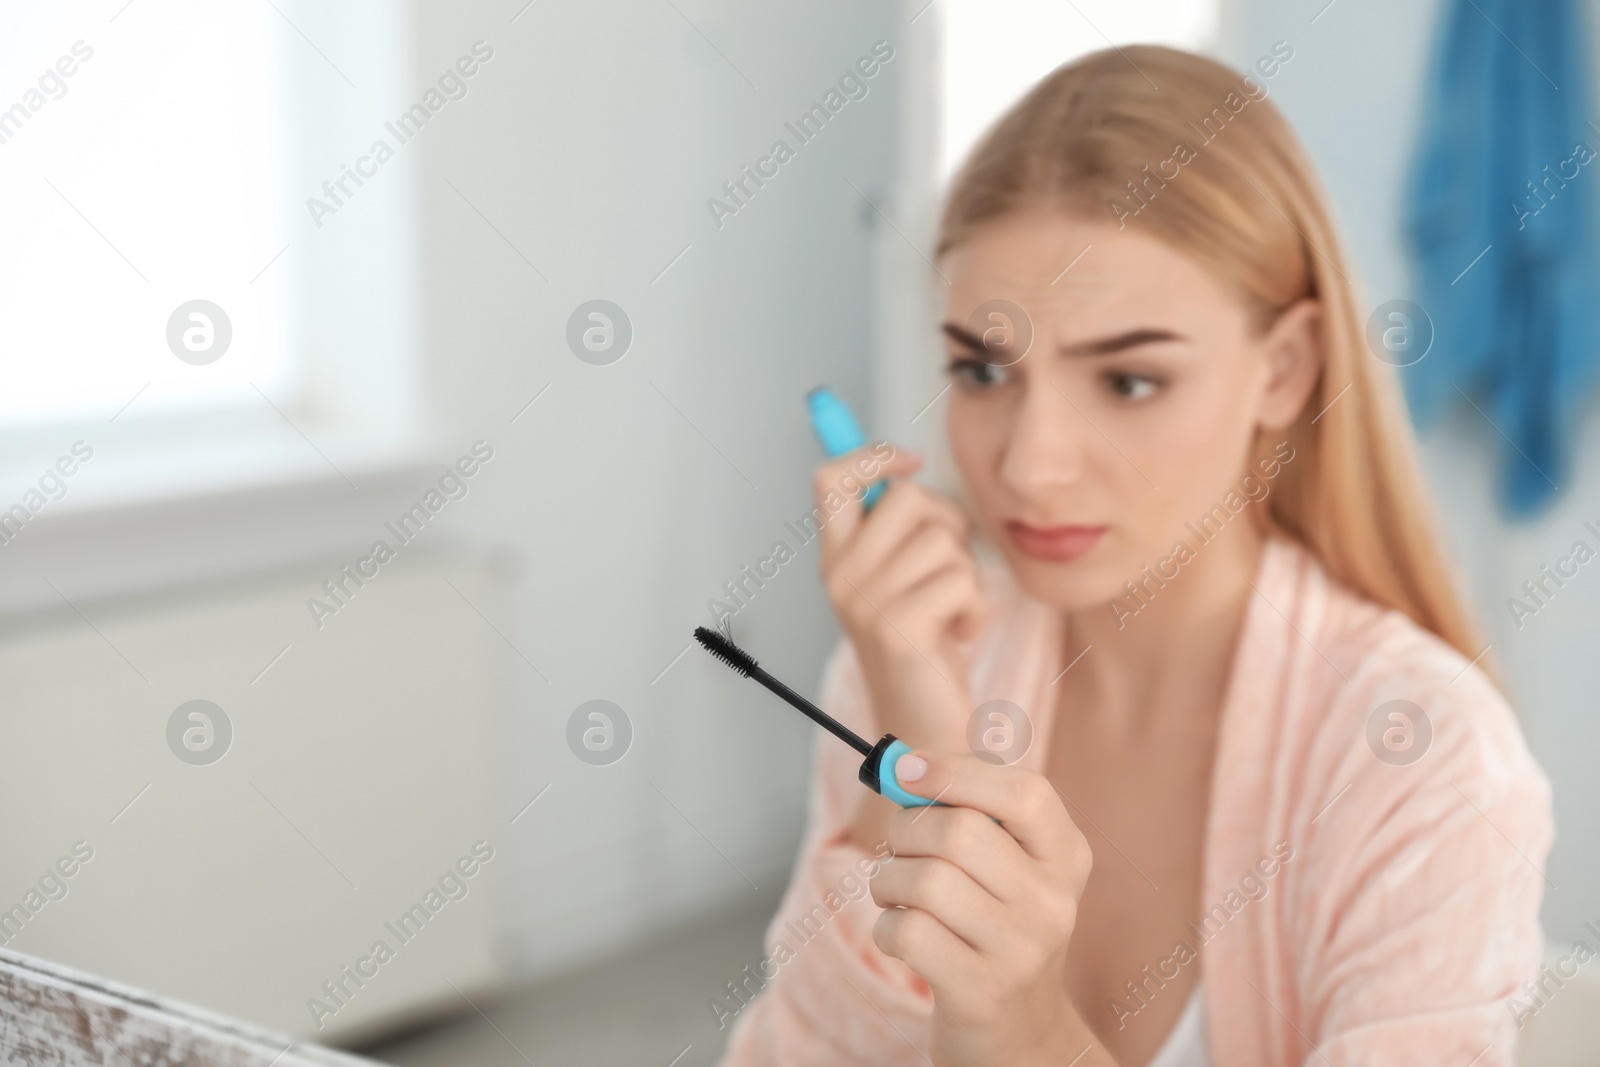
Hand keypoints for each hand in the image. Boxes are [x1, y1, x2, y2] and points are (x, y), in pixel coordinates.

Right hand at [814, 442, 983, 755]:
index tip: (910, 462)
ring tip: (952, 612)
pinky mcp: (897, 627)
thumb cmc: (924, 651)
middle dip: (948, 525)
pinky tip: (959, 634)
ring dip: (967, 574)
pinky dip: (976, 607)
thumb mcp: (901, 583)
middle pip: (907, 497)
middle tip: (947, 570)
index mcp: (836, 560)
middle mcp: (840, 578)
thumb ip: (896, 531)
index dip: (872, 455)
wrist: (923, 731)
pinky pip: (961, 579)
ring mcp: (864, 602)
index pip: (830, 480)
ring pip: (943, 539)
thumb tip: (903, 464)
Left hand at [869, 751, 1107, 1066]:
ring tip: (896, 896)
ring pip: (924, 880)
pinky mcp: (981, 992)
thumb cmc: (995, 927)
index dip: (958, 771)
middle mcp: (1054, 902)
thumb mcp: (1006, 866)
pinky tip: (902, 936)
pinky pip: (907, 931)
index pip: (1026, 792)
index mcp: (1067, 856)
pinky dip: (886, 927)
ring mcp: (1022, 951)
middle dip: (905, 830)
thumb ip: (965, 809)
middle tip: (899, 849)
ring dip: (887, 881)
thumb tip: (903, 765)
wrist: (1018, 1033)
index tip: (909, 769)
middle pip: (958, 831)